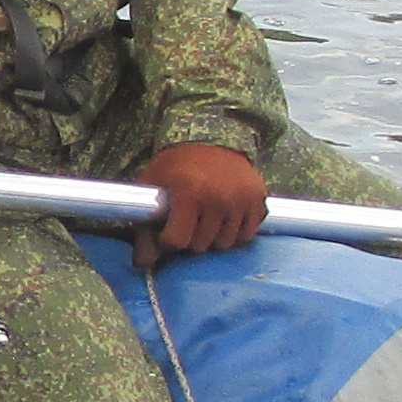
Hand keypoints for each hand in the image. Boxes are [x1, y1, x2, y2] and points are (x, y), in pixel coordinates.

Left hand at [133, 142, 268, 266]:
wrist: (213, 137)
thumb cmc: (177, 164)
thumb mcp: (153, 185)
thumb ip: (144, 225)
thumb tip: (142, 263)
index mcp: (190, 192)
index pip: (178, 240)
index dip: (168, 240)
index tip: (166, 230)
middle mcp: (219, 198)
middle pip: (201, 245)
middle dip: (189, 238)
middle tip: (187, 221)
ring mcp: (242, 200)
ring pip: (225, 244)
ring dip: (212, 238)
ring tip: (205, 220)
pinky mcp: (258, 201)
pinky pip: (246, 236)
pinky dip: (234, 233)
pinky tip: (223, 219)